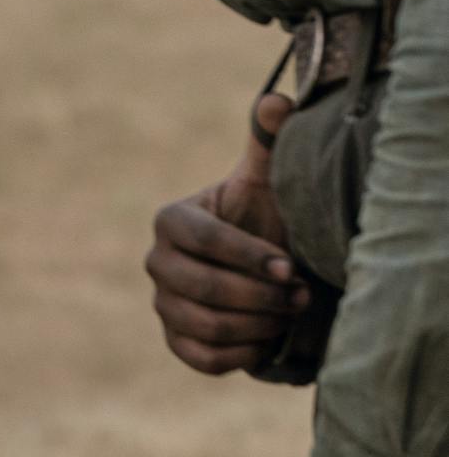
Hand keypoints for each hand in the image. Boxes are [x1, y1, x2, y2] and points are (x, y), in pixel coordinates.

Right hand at [148, 93, 314, 374]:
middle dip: (260, 296)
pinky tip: (267, 338)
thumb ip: (269, 141)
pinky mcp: (175, 339)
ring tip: (289, 313)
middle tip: (301, 295)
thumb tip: (278, 99)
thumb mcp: (270, 182)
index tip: (291, 268)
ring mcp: (162, 302)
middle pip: (202, 287)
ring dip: (256, 323)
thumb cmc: (268, 220)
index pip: (202, 240)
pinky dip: (239, 353)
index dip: (248, 257)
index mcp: (172, 219)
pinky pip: (201, 356)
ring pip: (203, 324)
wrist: (265, 272)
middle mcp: (156, 261)